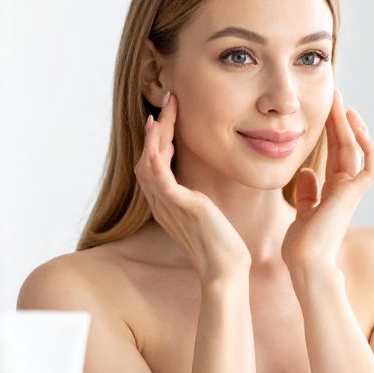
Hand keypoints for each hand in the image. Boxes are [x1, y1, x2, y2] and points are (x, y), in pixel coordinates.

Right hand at [135, 92, 250, 279]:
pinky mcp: (180, 206)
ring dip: (155, 132)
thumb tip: (204, 195)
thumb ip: (200, 204)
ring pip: (149, 161)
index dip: (157, 140)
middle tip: (166, 100)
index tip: (165, 118)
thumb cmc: (223, 249)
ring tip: (165, 107)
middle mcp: (161, 204)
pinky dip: (155, 152)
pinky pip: (158, 175)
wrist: (226, 272)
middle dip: (155, 129)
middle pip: (147, 158)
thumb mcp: (208, 219)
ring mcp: (167, 205)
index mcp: (167, 205)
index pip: (154, 166)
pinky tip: (157, 133)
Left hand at [281, 90, 373, 273]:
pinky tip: (355, 127)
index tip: (325, 112)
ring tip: (343, 104)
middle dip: (340, 120)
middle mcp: (346, 189)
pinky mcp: (354, 194)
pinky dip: (366, 146)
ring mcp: (352, 191)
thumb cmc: (301, 245)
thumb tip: (307, 173)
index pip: (336, 154)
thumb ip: (307, 193)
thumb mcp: (301, 212)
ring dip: (351, 126)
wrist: (304, 262)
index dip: (332, 132)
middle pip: (347, 146)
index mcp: (334, 192)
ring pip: (358, 151)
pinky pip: (369, 164)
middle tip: (335, 95)